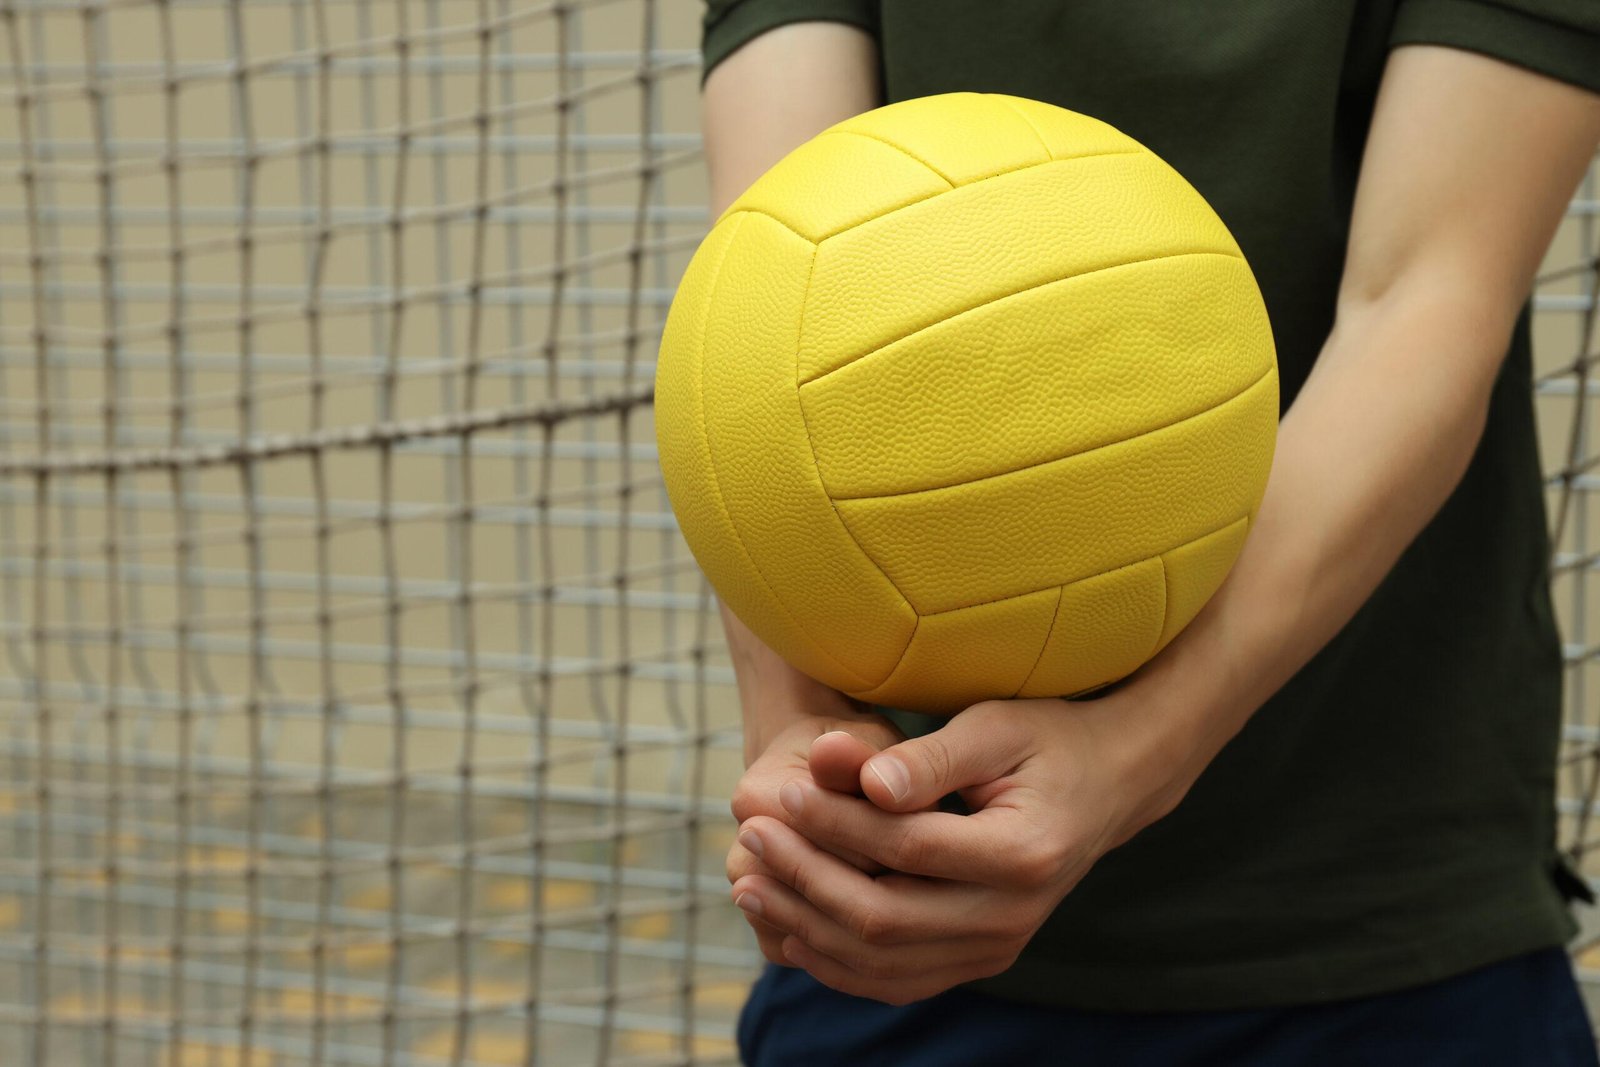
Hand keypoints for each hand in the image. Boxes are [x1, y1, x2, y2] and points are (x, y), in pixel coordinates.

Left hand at [728, 695, 1190, 1003]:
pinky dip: (835, 961)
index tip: (781, 788)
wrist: (1107, 785)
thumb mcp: (994, 727)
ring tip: (748, 882)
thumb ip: (929, 756)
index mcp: (1024, 854)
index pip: (907, 849)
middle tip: (750, 837)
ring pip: (882, 962)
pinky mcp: (978, 960)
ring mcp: (997, 948)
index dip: (836, 823)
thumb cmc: (1044, 741)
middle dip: (805, 879)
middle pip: (886, 918)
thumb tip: (863, 777)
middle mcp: (1014, 917)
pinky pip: (895, 980)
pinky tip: (788, 926)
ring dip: (806, 924)